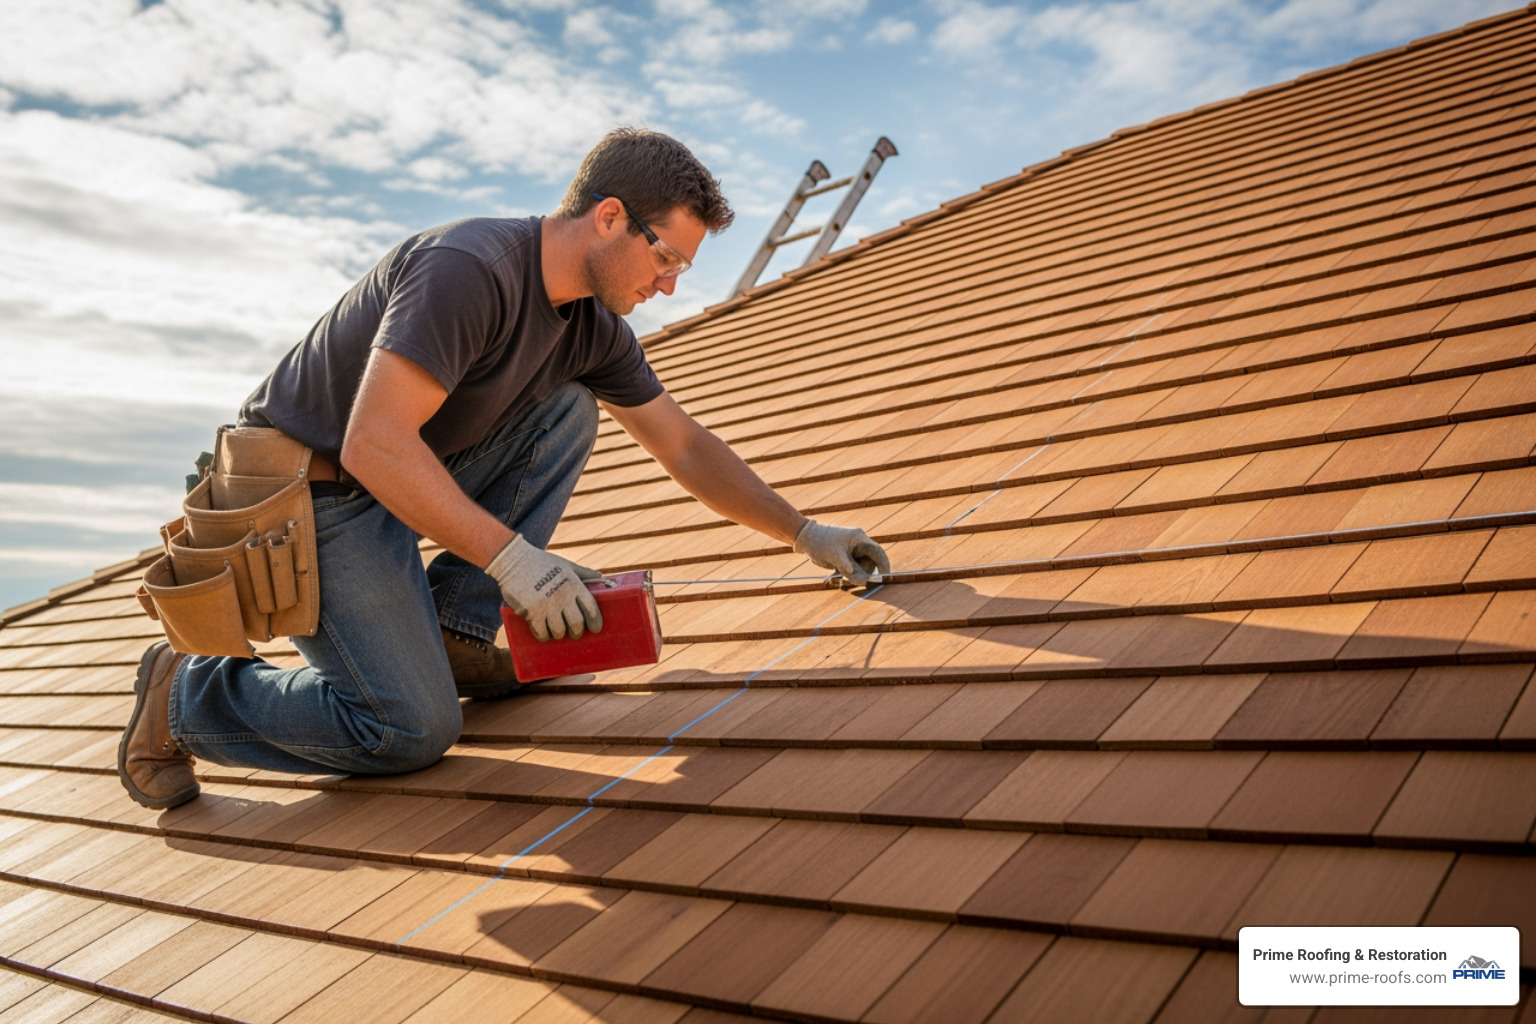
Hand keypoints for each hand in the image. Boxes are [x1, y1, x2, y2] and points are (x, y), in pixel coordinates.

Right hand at [487, 535, 605, 640]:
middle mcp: (562, 596)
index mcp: (573, 584)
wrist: (513, 560)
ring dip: (560, 634)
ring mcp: (546, 605)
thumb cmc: (542, 562)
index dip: (595, 622)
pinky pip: (541, 632)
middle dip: (577, 632)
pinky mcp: (530, 612)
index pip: (591, 608)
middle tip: (575, 632)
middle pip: (576, 624)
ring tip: (558, 631)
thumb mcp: (566, 565)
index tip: (595, 628)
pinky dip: (544, 636)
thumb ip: (584, 573)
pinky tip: (544, 633)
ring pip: (559, 631)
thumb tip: (602, 578)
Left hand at [793, 519, 891, 585]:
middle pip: (868, 564)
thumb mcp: (834, 556)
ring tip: (835, 580)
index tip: (885, 578)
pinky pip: (850, 570)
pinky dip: (844, 576)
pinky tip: (832, 579)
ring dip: (850, 577)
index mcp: (859, 539)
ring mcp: (852, 552)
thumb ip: (849, 569)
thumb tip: (863, 581)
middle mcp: (858, 545)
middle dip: (861, 575)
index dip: (884, 565)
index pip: (877, 552)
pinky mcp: (845, 558)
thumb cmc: (820, 542)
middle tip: (846, 581)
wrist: (806, 539)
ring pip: (859, 569)